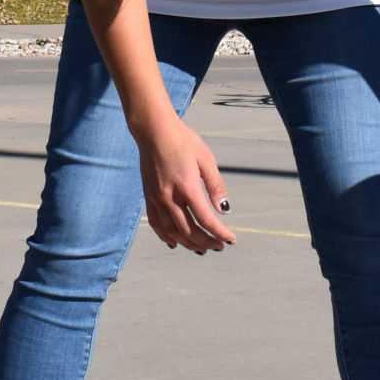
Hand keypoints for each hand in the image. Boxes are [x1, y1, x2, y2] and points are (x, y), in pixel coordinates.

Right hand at [135, 117, 233, 253]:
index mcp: (187, 187)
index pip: (206, 219)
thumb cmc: (183, 141)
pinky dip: (167, 237)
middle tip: (219, 246)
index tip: (231, 240)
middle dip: (207, 242)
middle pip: (189, 231)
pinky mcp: (148, 197)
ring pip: (172, 232)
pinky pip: (157, 224)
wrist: (154, 131)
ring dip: (188, 243)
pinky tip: (175, 243)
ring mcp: (156, 199)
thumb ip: (215, 186)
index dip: (220, 233)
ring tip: (202, 249)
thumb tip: (225, 209)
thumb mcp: (206, 159)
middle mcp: (169, 197)